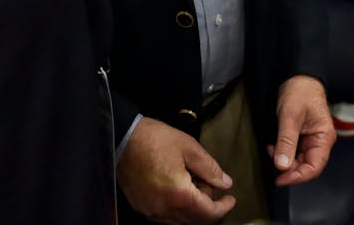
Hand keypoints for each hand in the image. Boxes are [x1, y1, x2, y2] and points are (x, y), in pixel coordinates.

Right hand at [117, 117, 235, 224]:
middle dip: (208, 205)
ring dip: (192, 207)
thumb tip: (224, 182)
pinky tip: (177, 187)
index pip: (209, 214)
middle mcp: (164, 208)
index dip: (224, 208)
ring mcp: (151, 210)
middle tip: (208, 182)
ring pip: (180, 220)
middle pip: (195, 220)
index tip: (230, 199)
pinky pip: (165, 216)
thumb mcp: (189, 148)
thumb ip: (210, 168)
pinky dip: (177, 206)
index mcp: (179, 195)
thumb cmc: (153, 139)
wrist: (123, 137)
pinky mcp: (142, 206)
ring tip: (191, 181)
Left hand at [269, 75, 334, 186]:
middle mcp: (320, 141)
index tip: (280, 179)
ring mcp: (311, 139)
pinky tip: (275, 144)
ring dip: (284, 158)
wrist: (299, 77)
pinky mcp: (303, 137)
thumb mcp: (289, 116)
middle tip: (272, 156)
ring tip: (272, 147)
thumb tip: (282, 165)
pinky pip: (293, 151)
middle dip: (287, 165)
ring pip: (298, 160)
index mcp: (324, 137)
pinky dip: (282, 151)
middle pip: (305, 166)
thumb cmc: (300, 91)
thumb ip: (286, 142)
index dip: (297, 177)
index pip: (313, 167)